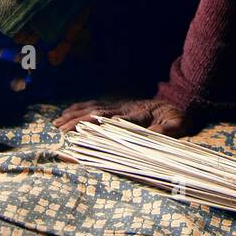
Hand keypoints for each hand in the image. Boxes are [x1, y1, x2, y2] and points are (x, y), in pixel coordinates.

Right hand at [53, 96, 202, 136]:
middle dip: (79, 122)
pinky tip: (66, 112)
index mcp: (138, 114)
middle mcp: (125, 107)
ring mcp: (119, 104)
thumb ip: (167, 130)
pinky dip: (79, 108)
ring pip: (92, 108)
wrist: (178, 99)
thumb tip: (153, 136)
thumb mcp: (178, 124)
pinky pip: (95, 104)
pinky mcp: (116, 104)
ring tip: (57, 124)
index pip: (117, 120)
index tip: (85, 133)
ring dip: (74, 115)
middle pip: (98, 113)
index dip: (100, 126)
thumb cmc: (176, 116)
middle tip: (62, 132)